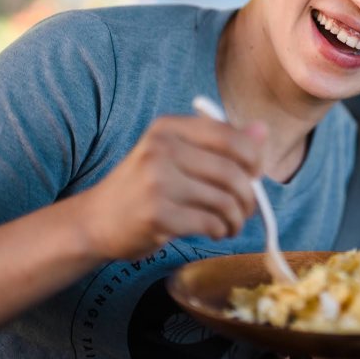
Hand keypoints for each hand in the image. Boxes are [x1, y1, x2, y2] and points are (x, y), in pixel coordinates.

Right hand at [78, 114, 265, 259]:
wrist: (96, 220)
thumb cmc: (146, 185)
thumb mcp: (178, 154)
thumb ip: (221, 142)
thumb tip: (263, 129)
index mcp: (169, 127)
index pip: (229, 136)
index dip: (254, 158)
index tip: (255, 174)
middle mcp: (161, 149)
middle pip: (231, 172)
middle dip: (248, 196)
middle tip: (247, 209)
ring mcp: (156, 182)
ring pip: (223, 200)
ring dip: (236, 218)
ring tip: (231, 224)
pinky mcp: (156, 215)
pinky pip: (209, 222)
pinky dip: (220, 230)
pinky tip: (215, 231)